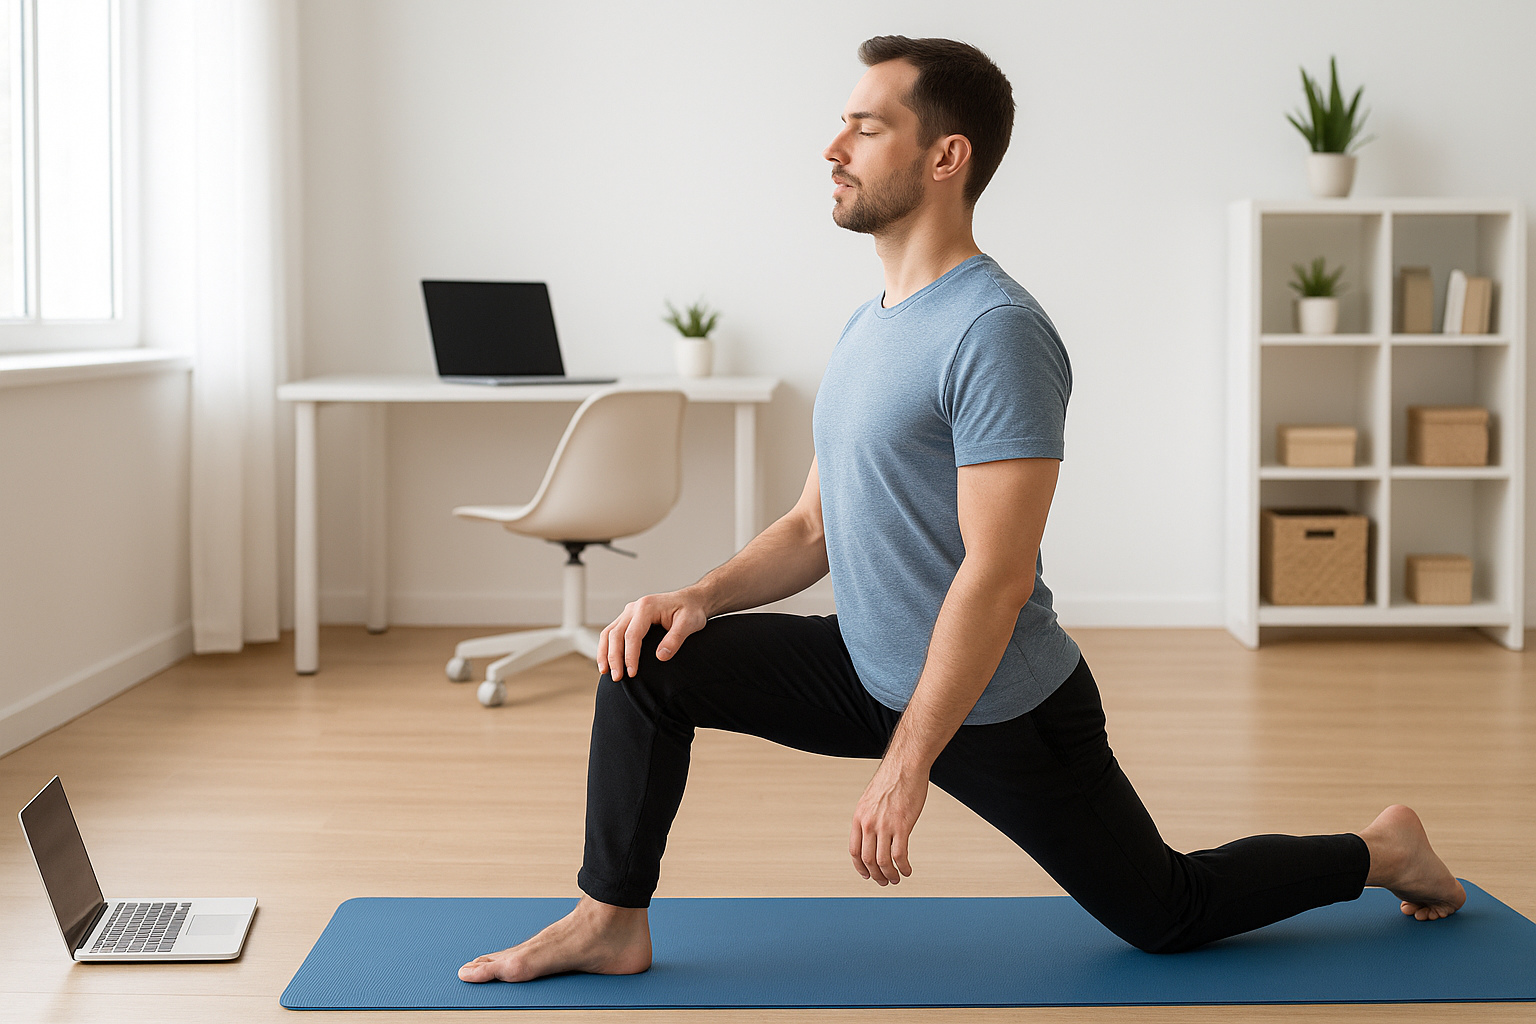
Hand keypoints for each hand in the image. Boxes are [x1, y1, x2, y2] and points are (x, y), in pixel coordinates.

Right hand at [598, 589, 708, 680]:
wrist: (691, 601)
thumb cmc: (691, 611)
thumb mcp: (689, 623)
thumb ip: (675, 639)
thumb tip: (660, 657)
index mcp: (647, 607)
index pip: (632, 634)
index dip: (630, 655)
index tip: (632, 673)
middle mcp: (634, 608)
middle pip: (615, 634)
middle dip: (614, 658)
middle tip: (617, 678)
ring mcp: (629, 612)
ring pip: (608, 633)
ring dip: (604, 653)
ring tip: (605, 672)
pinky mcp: (628, 619)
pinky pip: (611, 632)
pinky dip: (606, 647)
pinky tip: (607, 662)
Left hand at [848, 758, 928, 884]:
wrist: (905, 766)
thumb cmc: (891, 780)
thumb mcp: (870, 799)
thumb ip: (868, 817)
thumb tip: (872, 834)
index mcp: (859, 817)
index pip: (854, 851)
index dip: (859, 867)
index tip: (867, 874)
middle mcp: (869, 824)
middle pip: (868, 860)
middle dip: (876, 875)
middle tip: (884, 881)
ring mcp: (885, 826)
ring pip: (883, 862)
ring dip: (890, 875)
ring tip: (896, 879)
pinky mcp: (902, 826)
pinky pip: (900, 855)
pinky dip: (903, 867)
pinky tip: (908, 870)